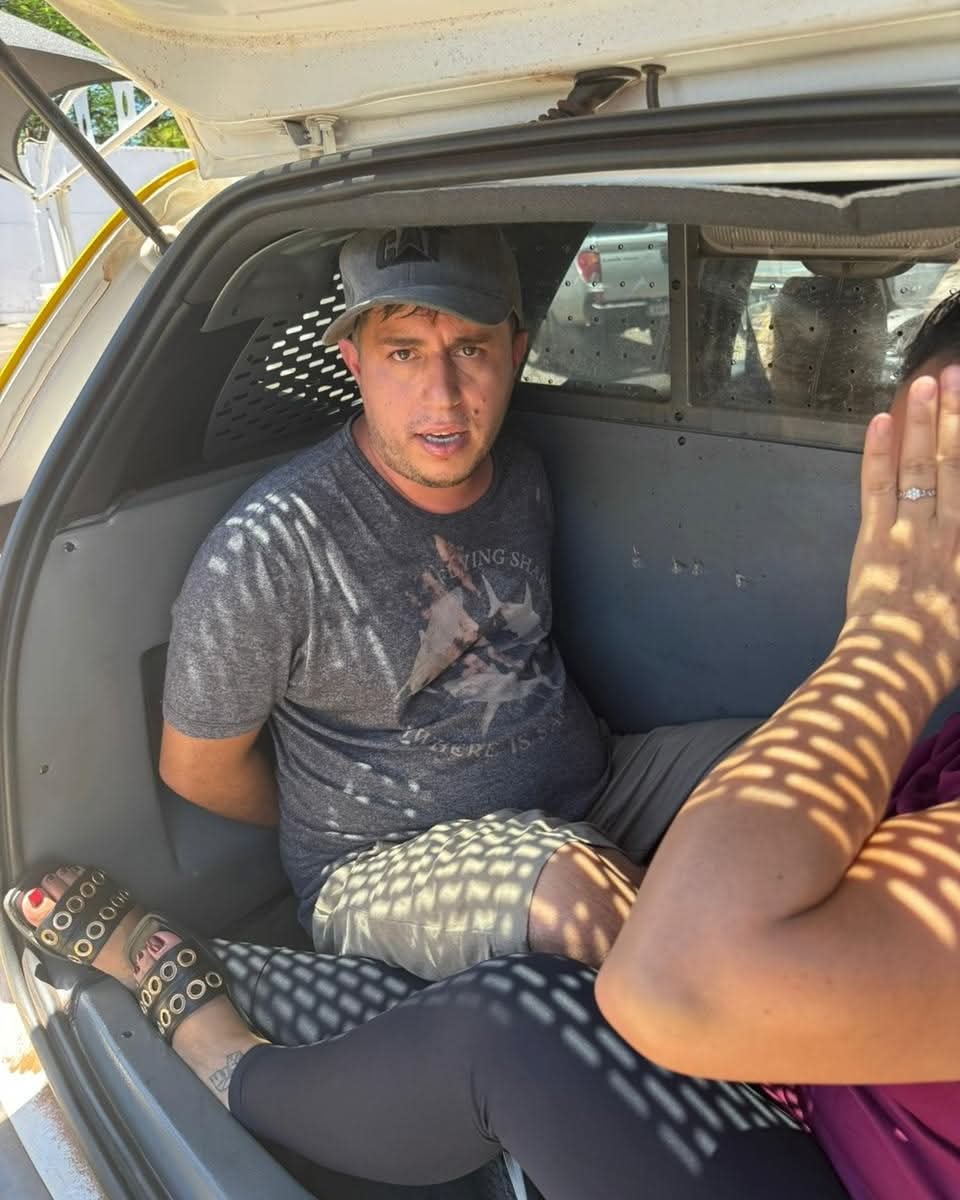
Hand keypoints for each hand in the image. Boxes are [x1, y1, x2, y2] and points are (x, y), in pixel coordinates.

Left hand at [846, 365, 959, 697]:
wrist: (904, 664)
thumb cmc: (950, 648)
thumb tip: (953, 531)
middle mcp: (952, 526)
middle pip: (954, 460)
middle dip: (955, 415)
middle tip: (953, 374)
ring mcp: (911, 528)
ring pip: (918, 464)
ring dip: (922, 421)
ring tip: (926, 383)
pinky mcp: (875, 538)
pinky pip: (878, 486)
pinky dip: (878, 453)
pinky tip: (881, 421)